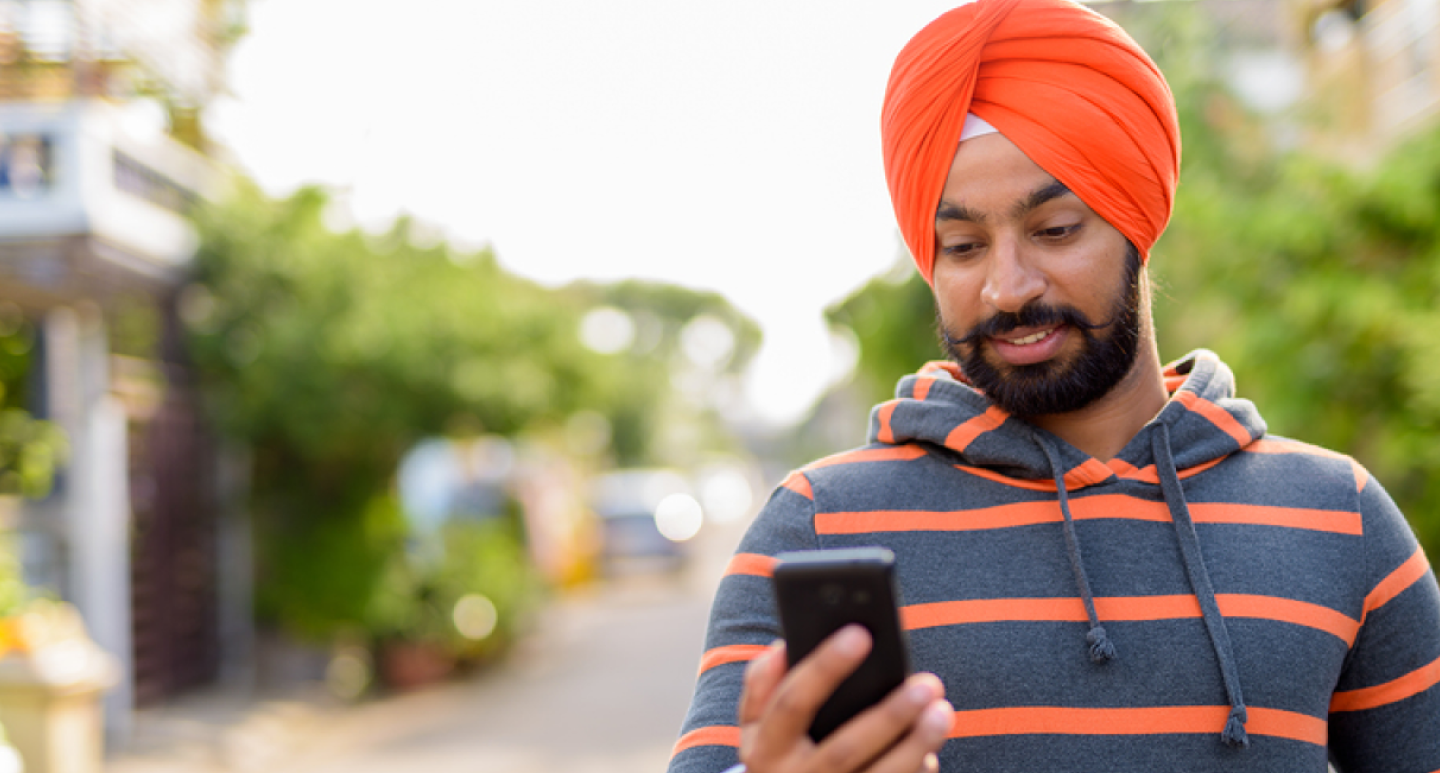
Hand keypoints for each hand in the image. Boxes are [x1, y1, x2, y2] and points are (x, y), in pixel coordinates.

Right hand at [737, 625, 952, 772]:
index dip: (825, 668)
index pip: (793, 702)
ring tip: (942, 712)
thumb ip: (762, 685)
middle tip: (927, 683)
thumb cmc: (775, 754)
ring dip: (914, 746)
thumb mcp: (753, 726)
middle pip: (846, 748)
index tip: (860, 634)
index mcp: (765, 749)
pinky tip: (930, 752)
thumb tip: (783, 647)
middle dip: (889, 716)